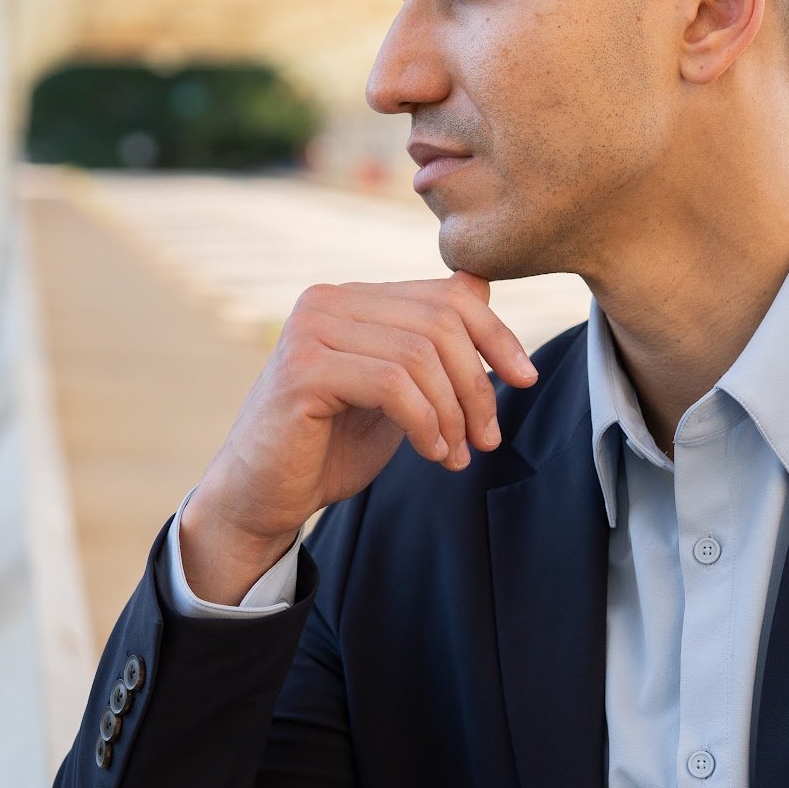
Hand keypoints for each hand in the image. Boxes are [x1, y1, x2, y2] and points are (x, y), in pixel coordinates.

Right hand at [179, 271, 536, 604]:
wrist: (263, 496)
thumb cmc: (330, 446)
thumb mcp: (395, 391)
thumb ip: (427, 346)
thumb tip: (482, 291)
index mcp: (352, 298)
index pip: (446, 294)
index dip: (496, 334)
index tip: (525, 378)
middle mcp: (327, 301)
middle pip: (440, 321)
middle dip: (478, 383)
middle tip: (488, 437)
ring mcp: (310, 331)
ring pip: (419, 355)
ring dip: (453, 412)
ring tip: (456, 453)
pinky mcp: (303, 370)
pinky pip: (393, 384)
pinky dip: (425, 422)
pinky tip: (431, 452)